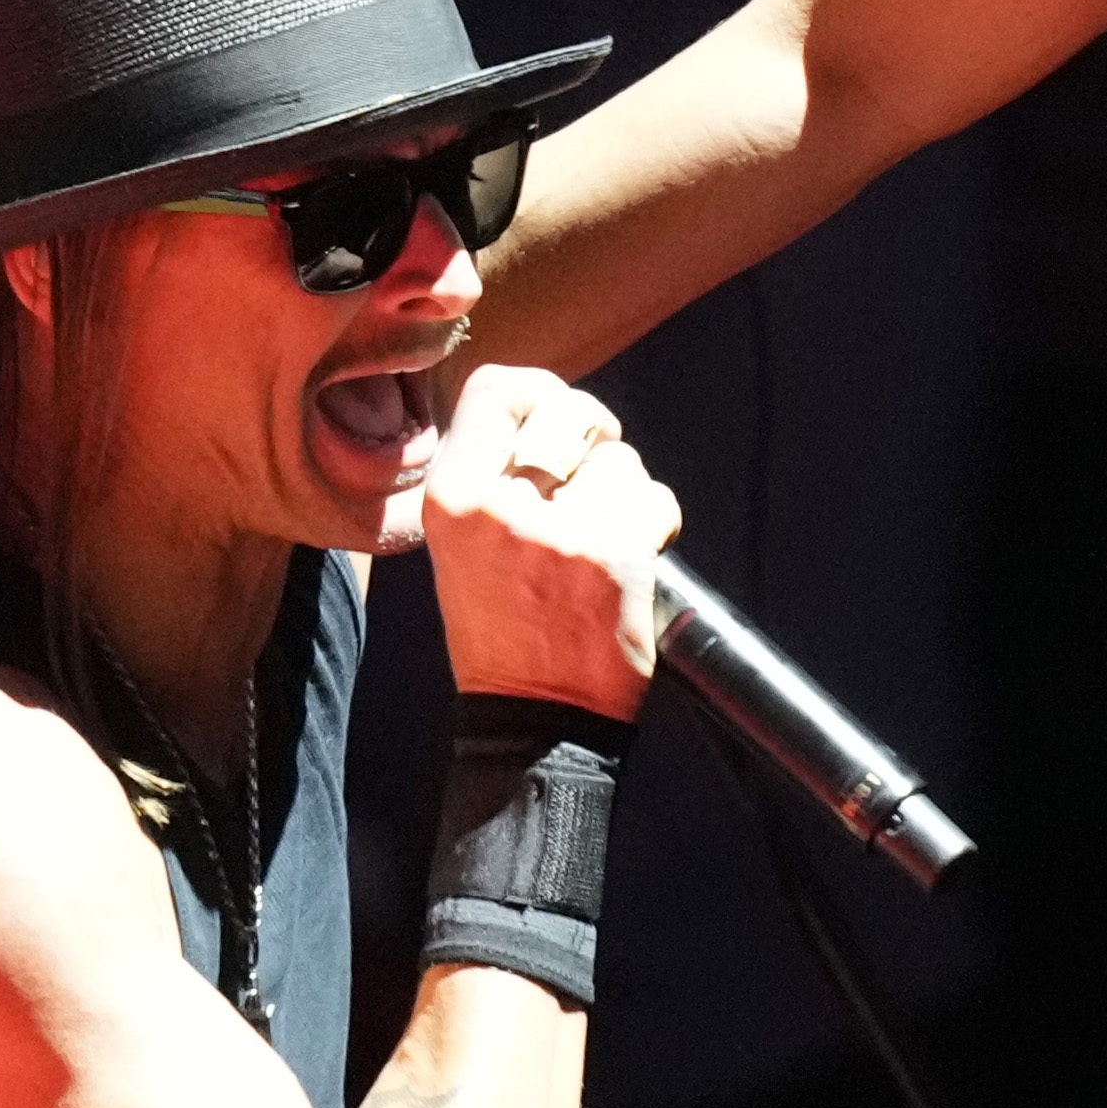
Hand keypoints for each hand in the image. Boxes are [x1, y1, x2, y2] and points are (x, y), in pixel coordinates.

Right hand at [422, 368, 681, 720]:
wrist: (535, 717)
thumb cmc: (503, 633)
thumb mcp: (464, 543)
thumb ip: (494, 475)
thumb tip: (546, 410)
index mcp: (451, 499)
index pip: (495, 390)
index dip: (539, 394)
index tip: (558, 422)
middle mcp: (499, 506)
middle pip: (568, 411)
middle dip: (594, 436)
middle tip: (592, 475)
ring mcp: (559, 530)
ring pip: (619, 459)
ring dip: (625, 493)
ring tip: (602, 541)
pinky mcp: (614, 555)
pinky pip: (653, 498)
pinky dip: (655, 523)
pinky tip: (631, 560)